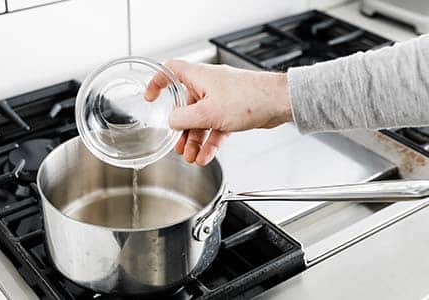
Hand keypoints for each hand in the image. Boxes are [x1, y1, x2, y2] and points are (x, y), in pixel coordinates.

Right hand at [144, 60, 292, 165]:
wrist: (278, 103)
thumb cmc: (249, 98)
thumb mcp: (208, 112)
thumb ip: (184, 119)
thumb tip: (171, 122)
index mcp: (199, 77)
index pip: (170, 72)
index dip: (157, 82)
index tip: (150, 97)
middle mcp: (209, 86)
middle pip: (186, 106)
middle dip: (181, 129)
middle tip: (178, 145)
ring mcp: (221, 99)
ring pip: (201, 121)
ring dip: (195, 140)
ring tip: (191, 157)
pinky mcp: (233, 111)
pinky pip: (215, 128)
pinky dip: (210, 142)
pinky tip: (206, 156)